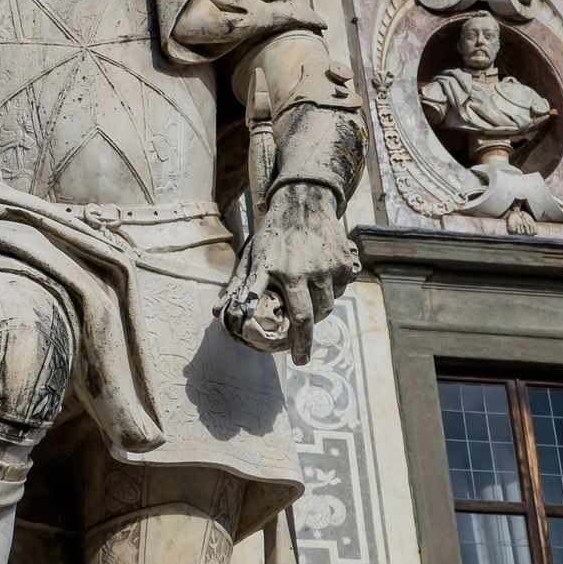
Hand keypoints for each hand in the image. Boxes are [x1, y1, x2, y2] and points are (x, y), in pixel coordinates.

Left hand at [217, 183, 357, 363]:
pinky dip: (329, 293)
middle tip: (303, 354)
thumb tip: (219, 311)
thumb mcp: (253, 255)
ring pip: (327, 306)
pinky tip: (317, 282)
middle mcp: (305, 272)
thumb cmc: (273, 232)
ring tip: (305, 308)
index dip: (298, 343)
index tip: (299, 362)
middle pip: (313, 318)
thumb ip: (241, 284)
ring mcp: (327, 268)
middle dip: (308, 342)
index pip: (294, 318)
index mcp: (280, 273)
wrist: (304, 201)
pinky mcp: (343, 263)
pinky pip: (339, 289)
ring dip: (317, 313)